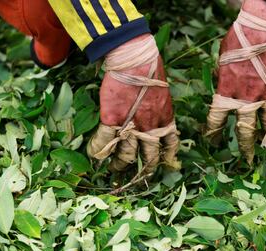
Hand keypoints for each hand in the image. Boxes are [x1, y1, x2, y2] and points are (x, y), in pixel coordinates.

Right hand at [87, 34, 178, 173]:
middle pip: (149, 158)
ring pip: (127, 156)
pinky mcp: (112, 121)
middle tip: (138, 175)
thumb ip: (160, 109)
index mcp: (166, 121)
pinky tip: (95, 156)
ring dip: (119, 165)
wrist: (135, 60)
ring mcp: (131, 126)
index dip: (167, 158)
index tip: (164, 164)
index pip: (170, 146)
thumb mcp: (163, 94)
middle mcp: (151, 129)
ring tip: (114, 169)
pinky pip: (104, 144)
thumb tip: (156, 114)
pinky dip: (98, 152)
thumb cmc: (151, 71)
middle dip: (144, 170)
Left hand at [206, 0, 265, 162]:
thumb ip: (224, 80)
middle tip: (246, 160)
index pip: (217, 120)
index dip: (214, 133)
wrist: (263, 25)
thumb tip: (225, 88)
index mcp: (227, 93)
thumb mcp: (223, 61)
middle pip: (246, 131)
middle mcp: (248, 99)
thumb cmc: (238, 39)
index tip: (214, 141)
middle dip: (245, 147)